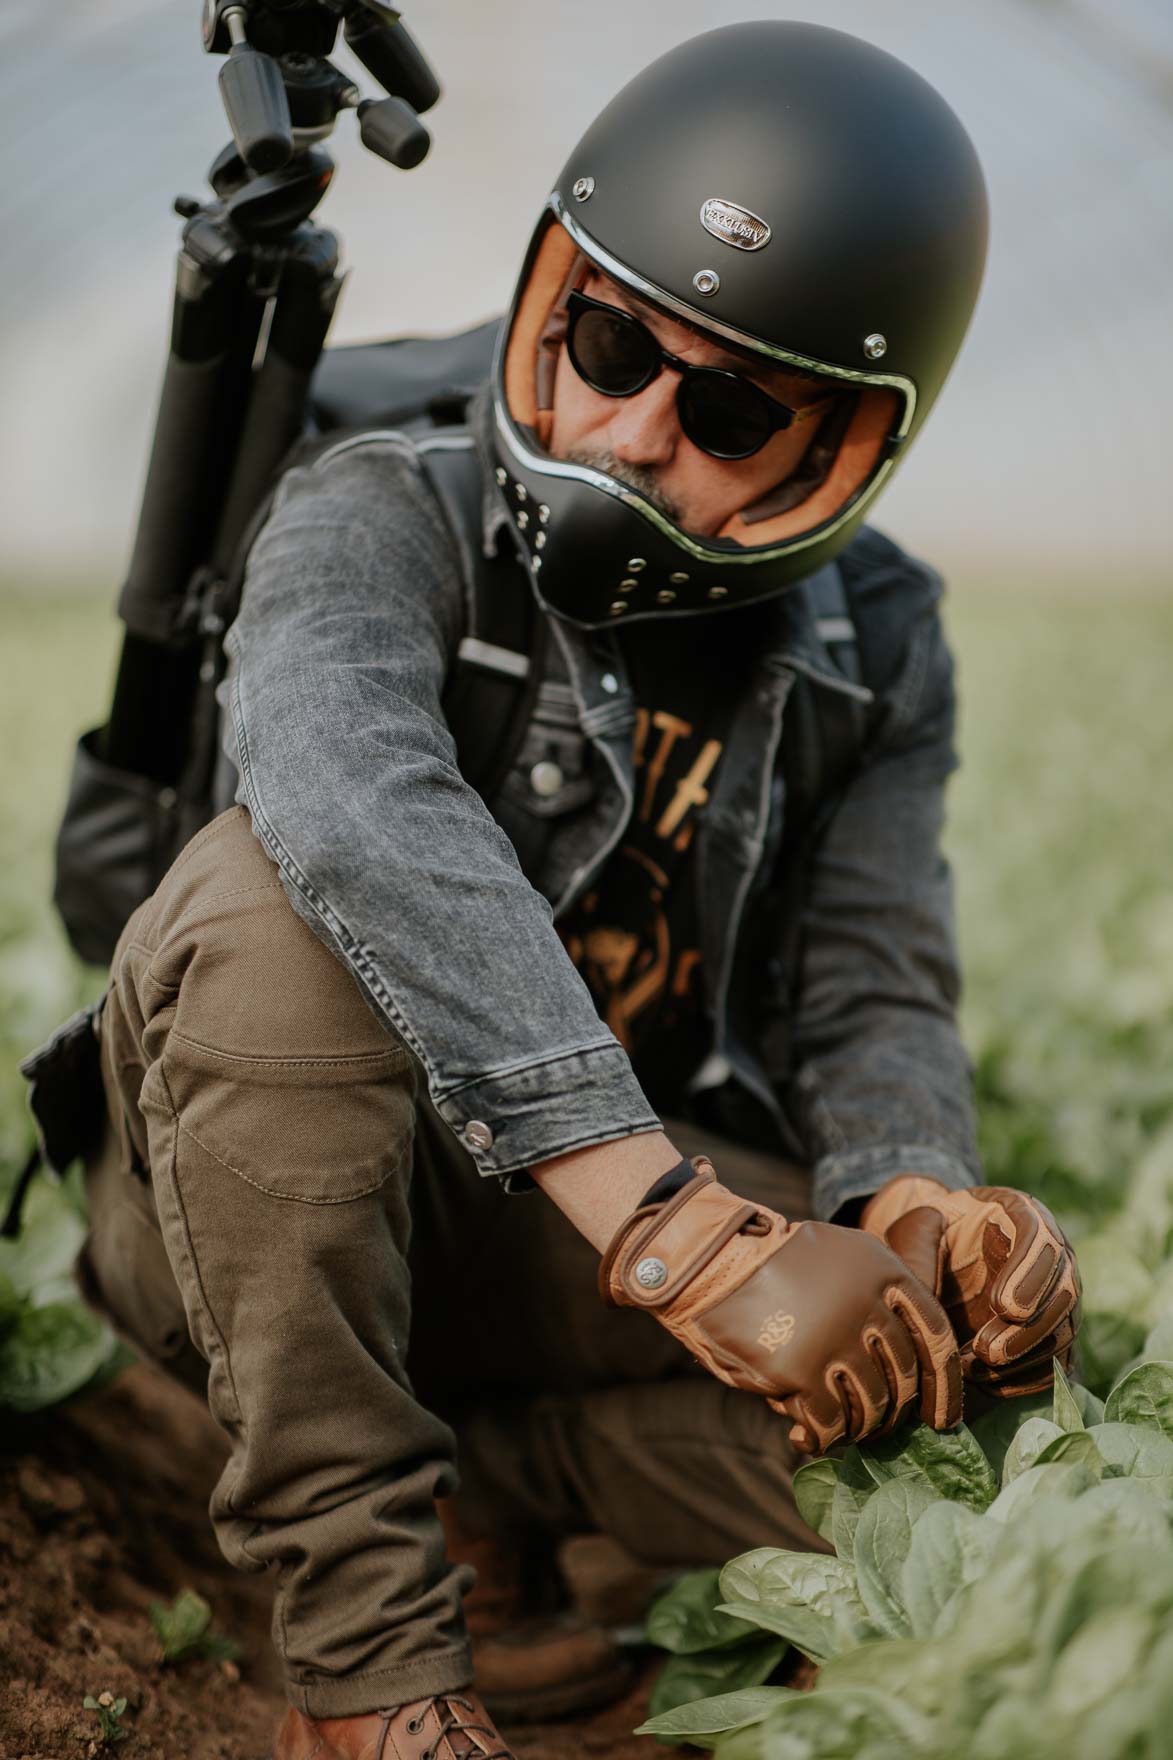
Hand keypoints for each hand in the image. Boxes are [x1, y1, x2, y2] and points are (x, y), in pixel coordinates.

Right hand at [599, 1158, 961, 1454]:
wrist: (714, 1263)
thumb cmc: (782, 1264)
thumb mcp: (846, 1254)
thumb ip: (886, 1290)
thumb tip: (923, 1354)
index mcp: (885, 1271)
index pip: (937, 1337)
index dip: (946, 1385)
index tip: (944, 1419)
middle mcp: (869, 1304)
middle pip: (904, 1378)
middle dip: (896, 1412)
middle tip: (880, 1425)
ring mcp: (837, 1339)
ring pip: (872, 1406)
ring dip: (861, 1427)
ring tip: (844, 1428)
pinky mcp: (802, 1371)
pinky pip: (831, 1422)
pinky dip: (826, 1436)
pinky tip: (812, 1435)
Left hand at [861, 1178, 1079, 1396]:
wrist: (947, 1256)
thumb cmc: (933, 1234)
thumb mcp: (918, 1228)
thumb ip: (917, 1249)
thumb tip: (923, 1294)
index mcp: (1023, 1215)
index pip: (1041, 1238)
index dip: (1028, 1276)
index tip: (1002, 1306)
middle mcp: (1053, 1255)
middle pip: (1063, 1293)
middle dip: (1027, 1329)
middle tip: (986, 1350)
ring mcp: (1058, 1297)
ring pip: (1062, 1333)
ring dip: (1022, 1358)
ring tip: (975, 1368)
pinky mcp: (1054, 1333)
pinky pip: (1055, 1364)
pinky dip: (1024, 1378)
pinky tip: (986, 1381)